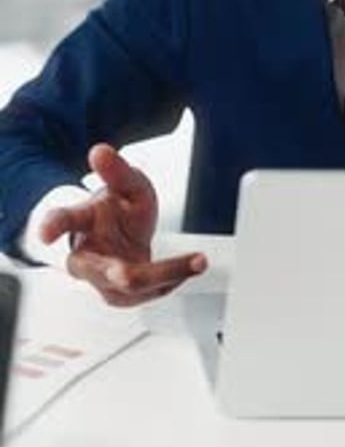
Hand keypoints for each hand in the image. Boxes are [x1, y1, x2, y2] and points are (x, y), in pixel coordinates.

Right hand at [39, 143, 206, 305]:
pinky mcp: (120, 295)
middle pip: (100, 271)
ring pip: (130, 288)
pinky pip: (149, 293)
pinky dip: (173, 279)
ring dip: (167, 275)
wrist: (123, 234)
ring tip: (197, 261)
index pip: (64, 220)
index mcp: (82, 222)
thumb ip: (116, 171)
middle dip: (123, 275)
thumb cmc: (120, 208)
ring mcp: (101, 280)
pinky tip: (188, 266)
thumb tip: (100, 151)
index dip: (53, 225)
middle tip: (132, 274)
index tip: (45, 232)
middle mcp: (86, 256)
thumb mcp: (128, 183)